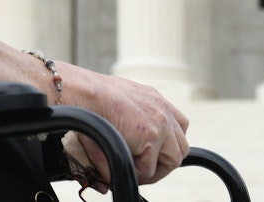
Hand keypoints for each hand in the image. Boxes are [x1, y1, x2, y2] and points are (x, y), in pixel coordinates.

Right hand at [67, 71, 189, 185]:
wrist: (83, 91)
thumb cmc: (88, 97)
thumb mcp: (113, 106)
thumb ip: (124, 125)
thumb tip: (120, 152)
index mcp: (153, 98)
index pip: (177, 125)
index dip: (165, 144)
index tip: (149, 153)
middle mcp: (163, 109)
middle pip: (180, 146)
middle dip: (162, 161)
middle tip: (141, 167)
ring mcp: (161, 123)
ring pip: (172, 160)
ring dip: (151, 168)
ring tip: (130, 168)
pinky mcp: (152, 137)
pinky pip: (148, 170)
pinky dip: (134, 172)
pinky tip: (118, 162)